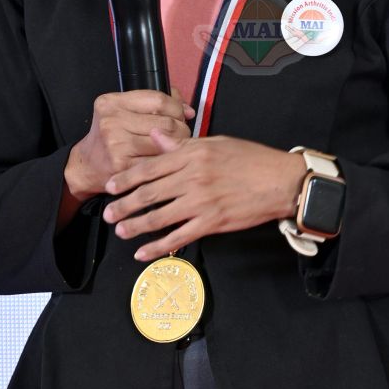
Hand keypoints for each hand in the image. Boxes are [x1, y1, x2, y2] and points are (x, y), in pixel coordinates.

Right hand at [63, 89, 194, 204]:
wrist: (87, 165)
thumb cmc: (111, 137)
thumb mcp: (124, 111)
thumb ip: (155, 104)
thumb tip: (188, 110)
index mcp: (112, 103)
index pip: (159, 100)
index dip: (177, 108)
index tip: (181, 115)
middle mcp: (111, 121)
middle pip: (166, 122)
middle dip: (181, 129)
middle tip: (180, 135)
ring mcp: (116, 144)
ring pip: (165, 143)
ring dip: (176, 146)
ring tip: (172, 147)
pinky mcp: (122, 166)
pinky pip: (158, 161)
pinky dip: (166, 161)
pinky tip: (165, 160)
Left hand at [102, 133, 307, 260]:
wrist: (280, 181)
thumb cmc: (251, 159)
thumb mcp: (216, 143)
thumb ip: (183, 144)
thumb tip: (156, 136)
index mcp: (193, 155)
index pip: (150, 167)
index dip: (127, 178)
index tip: (111, 186)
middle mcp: (193, 177)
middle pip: (149, 193)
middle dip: (125, 205)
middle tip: (108, 214)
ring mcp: (201, 202)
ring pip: (159, 217)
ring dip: (136, 226)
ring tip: (121, 232)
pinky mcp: (212, 222)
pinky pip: (179, 236)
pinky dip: (158, 246)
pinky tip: (144, 252)